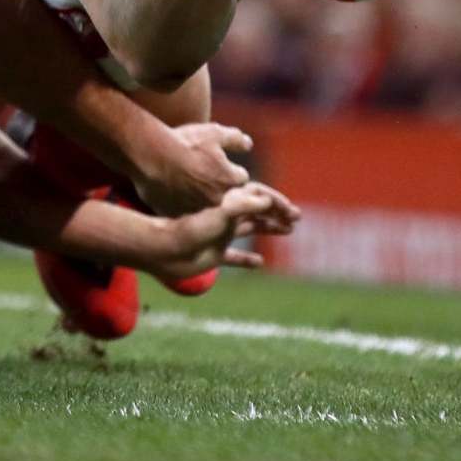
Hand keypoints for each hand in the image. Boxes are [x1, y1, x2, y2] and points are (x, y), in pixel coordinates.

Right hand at [130, 121, 250, 215]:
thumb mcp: (215, 133)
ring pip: (208, 209)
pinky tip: (176, 194)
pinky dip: (185, 207)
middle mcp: (218, 201)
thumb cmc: (185, 143)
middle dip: (222, 189)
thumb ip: (236, 139)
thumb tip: (248, 144)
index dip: (230, 169)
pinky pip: (187, 215)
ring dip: (205, 200)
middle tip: (207, 176)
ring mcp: (198, 212)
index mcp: (231, 181)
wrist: (151, 157)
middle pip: (228, 198)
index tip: (220, 165)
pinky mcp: (178, 216)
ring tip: (191, 186)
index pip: (241, 178)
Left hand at [146, 182, 300, 284]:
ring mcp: (220, 235)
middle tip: (296, 220)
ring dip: (269, 229)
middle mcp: (226, 217)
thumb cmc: (190, 226)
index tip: (293, 212)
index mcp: (229, 204)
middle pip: (257, 212)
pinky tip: (260, 262)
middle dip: (277, 214)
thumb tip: (267, 199)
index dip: (277, 204)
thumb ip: (244, 205)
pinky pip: (234, 256)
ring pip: (250, 229)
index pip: (259, 198)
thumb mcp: (221, 212)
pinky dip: (247, 258)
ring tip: (288, 231)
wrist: (163, 247)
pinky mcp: (213, 254)